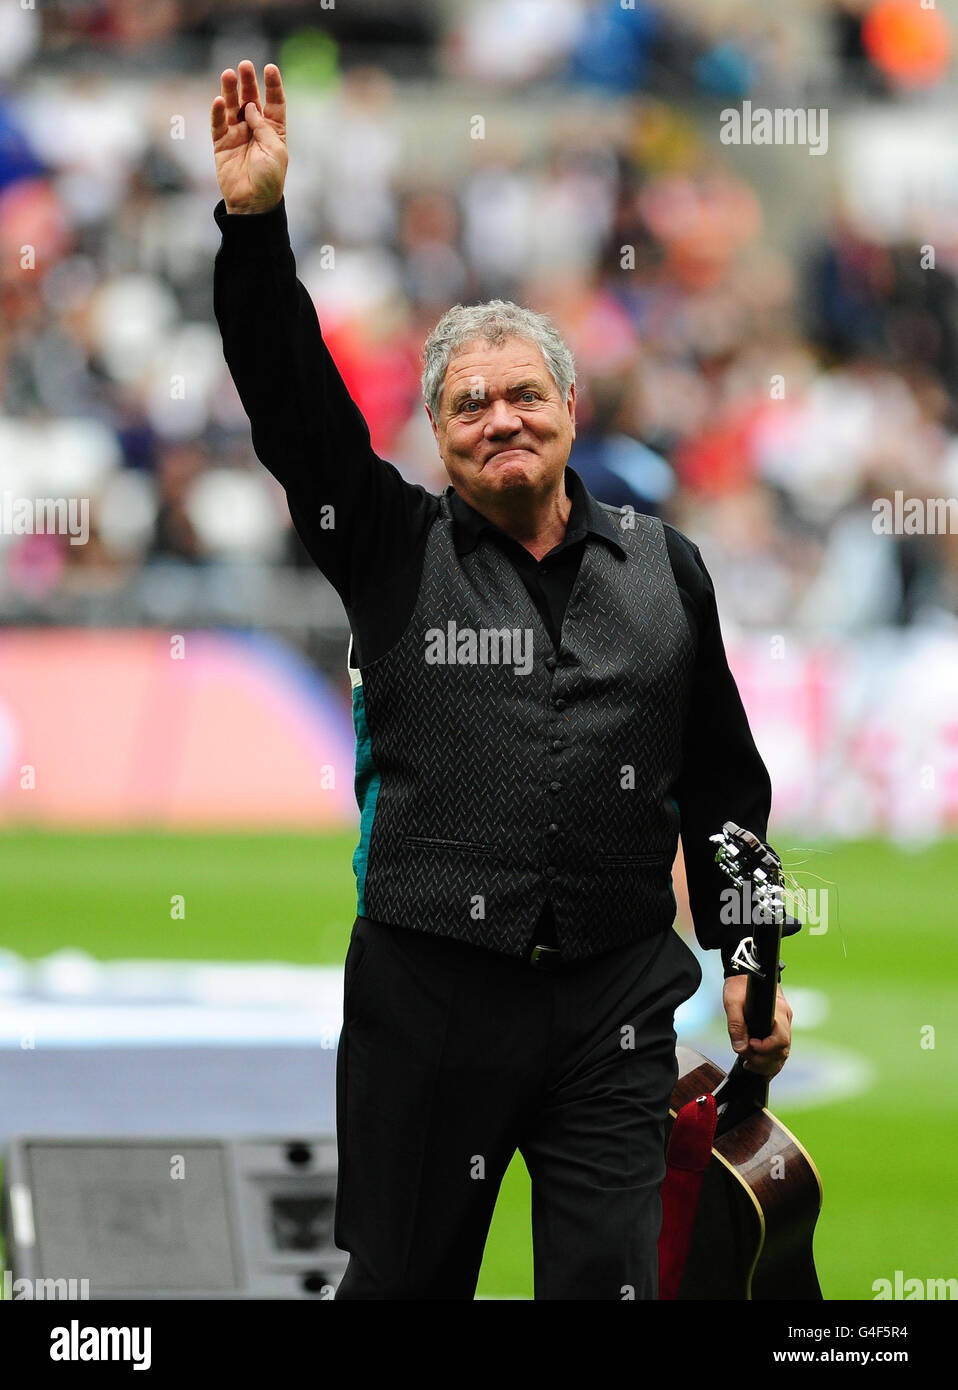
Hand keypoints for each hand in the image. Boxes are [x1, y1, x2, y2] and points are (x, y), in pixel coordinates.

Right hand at [211, 60, 288, 214]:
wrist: (253, 203)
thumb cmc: (269, 179)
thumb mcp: (275, 151)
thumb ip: (263, 127)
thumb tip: (250, 106)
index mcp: (274, 130)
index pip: (274, 103)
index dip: (272, 85)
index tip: (270, 67)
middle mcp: (255, 129)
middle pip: (251, 99)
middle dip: (248, 82)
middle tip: (245, 65)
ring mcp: (237, 135)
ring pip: (232, 107)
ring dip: (230, 91)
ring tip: (228, 74)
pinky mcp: (221, 144)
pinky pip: (218, 124)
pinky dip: (217, 112)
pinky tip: (218, 100)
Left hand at [722, 976, 791, 1079]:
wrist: (745, 974)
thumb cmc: (739, 985)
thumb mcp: (732, 1001)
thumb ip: (736, 1024)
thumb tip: (740, 1048)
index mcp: (778, 1011)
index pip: (781, 1038)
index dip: (766, 1048)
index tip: (750, 1046)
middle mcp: (785, 1019)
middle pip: (783, 1049)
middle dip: (764, 1059)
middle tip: (745, 1058)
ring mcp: (784, 1025)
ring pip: (783, 1053)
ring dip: (766, 1063)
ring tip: (748, 1064)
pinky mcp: (779, 1030)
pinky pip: (779, 1051)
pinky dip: (769, 1061)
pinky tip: (755, 1063)